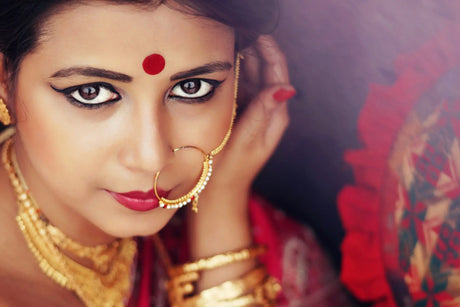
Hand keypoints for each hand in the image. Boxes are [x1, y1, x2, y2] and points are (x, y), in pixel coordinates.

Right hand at [186, 36, 293, 287]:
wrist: (217, 192)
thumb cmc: (230, 169)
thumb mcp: (247, 140)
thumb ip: (262, 112)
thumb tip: (285, 86)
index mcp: (275, 116)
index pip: (279, 76)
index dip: (271, 53)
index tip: (259, 35)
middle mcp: (268, 112)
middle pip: (268, 74)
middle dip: (258, 52)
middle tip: (240, 34)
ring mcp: (254, 114)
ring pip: (254, 80)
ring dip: (246, 61)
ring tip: (231, 44)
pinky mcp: (240, 117)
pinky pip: (241, 90)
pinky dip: (235, 76)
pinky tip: (223, 66)